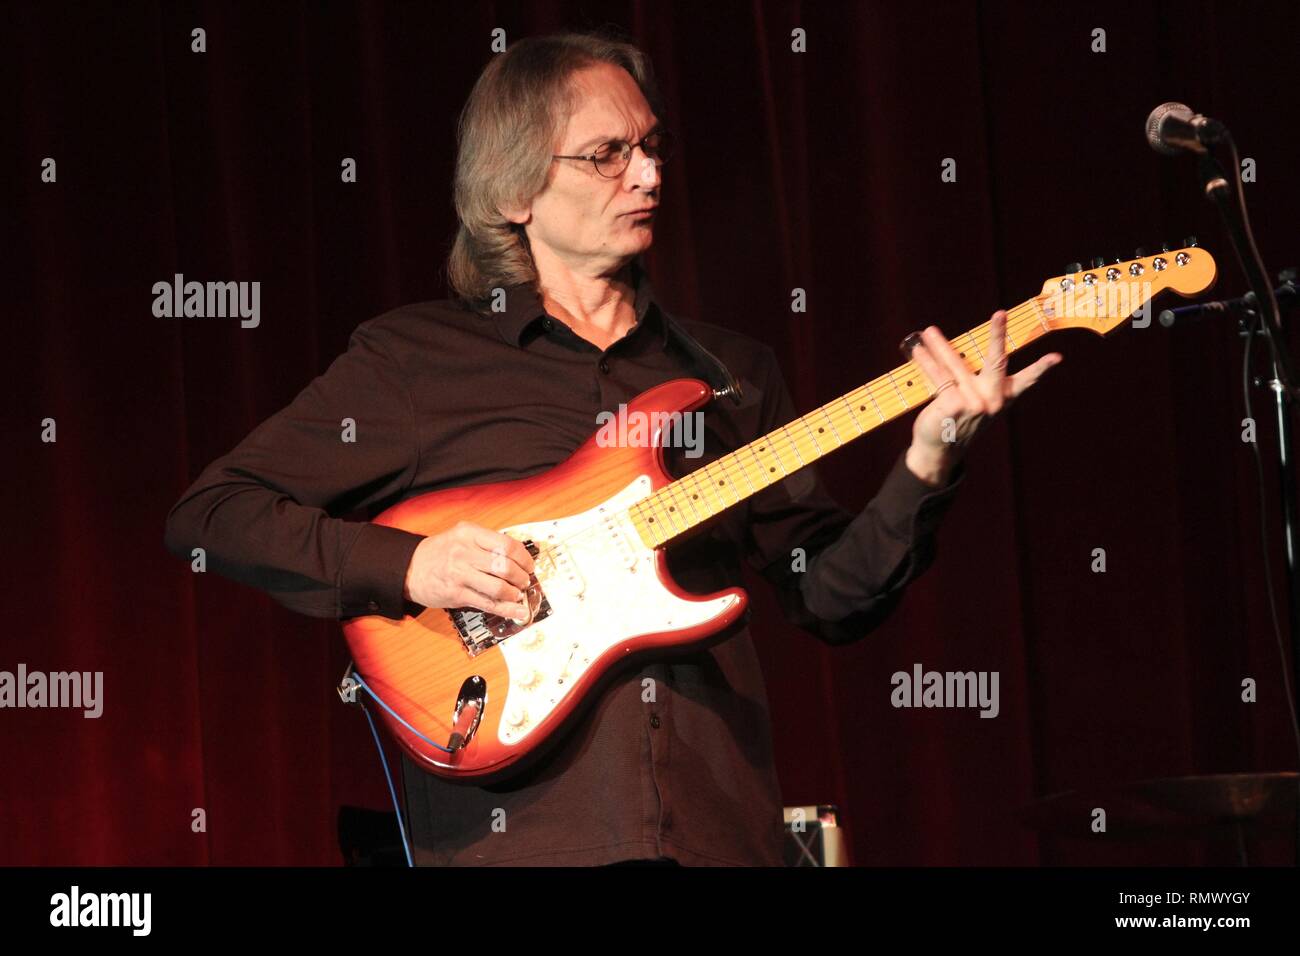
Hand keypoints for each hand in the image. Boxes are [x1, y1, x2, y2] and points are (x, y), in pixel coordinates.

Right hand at [402, 521, 535, 621]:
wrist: (410, 568)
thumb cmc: (440, 552)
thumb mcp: (462, 537)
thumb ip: (487, 543)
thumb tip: (520, 558)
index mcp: (469, 533)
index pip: (507, 545)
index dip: (524, 558)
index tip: (529, 565)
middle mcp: (464, 552)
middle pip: (506, 567)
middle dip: (521, 577)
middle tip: (524, 581)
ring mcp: (459, 574)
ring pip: (498, 587)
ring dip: (514, 594)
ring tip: (516, 594)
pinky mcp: (456, 595)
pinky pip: (488, 604)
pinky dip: (507, 610)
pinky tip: (518, 611)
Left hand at [904, 309, 1061, 484]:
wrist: (940, 451)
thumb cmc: (959, 422)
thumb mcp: (977, 404)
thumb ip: (977, 383)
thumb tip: (959, 351)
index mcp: (1002, 399)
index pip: (1025, 382)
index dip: (1041, 369)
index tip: (1056, 357)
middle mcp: (991, 400)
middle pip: (996, 362)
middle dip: (998, 335)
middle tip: (1000, 313)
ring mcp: (973, 402)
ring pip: (955, 365)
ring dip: (940, 345)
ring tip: (929, 331)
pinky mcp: (953, 404)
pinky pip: (938, 377)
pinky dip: (926, 362)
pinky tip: (919, 351)